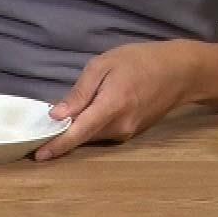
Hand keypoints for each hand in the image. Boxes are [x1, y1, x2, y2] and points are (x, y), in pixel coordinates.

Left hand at [34, 40, 207, 160]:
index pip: (79, 132)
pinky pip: (104, 133)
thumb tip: (57, 115)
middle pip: (83, 137)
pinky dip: (90, 128)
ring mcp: (128, 132)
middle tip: (38, 130)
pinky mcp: (132, 132)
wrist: (180, 72)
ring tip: (57, 120)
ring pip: (93, 136)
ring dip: (75, 132)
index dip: (58, 145)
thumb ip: (80, 92)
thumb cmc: (139, 61)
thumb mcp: (103, 65)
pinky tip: (83, 115)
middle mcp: (120, 127)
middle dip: (61, 137)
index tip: (38, 155)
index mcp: (111, 106)